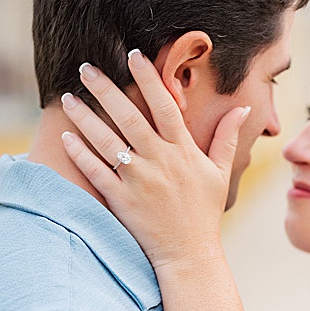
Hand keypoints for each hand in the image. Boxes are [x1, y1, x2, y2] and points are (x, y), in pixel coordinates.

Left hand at [60, 51, 246, 270]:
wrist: (189, 254)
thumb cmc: (204, 213)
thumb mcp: (220, 174)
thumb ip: (227, 138)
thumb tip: (242, 109)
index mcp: (184, 152)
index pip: (165, 105)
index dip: (149, 79)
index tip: (133, 56)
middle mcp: (160, 161)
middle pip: (129, 116)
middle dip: (106, 89)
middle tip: (86, 67)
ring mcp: (139, 180)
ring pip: (107, 140)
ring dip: (85, 117)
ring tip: (67, 97)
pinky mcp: (121, 199)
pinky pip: (96, 171)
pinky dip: (80, 154)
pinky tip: (66, 137)